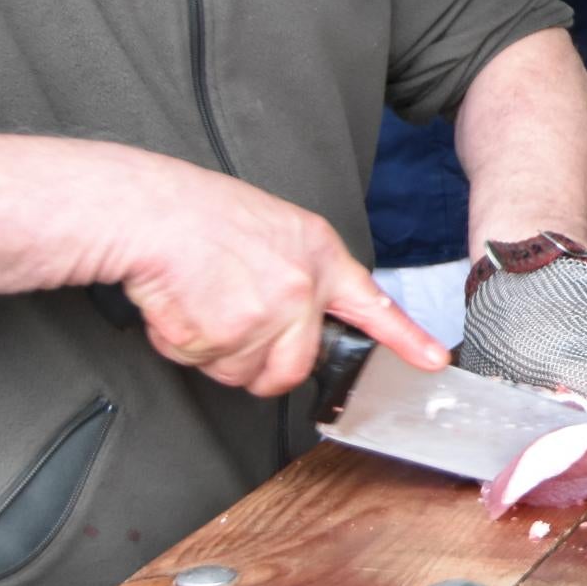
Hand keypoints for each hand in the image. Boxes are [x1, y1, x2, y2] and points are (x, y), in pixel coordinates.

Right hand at [106, 167, 444, 395]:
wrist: (152, 211)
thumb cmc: (202, 214)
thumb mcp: (276, 229)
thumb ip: (301, 274)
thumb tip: (301, 318)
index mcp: (318, 257)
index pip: (373, 305)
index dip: (406, 339)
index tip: (434, 361)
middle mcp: (301, 290)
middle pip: (291, 369)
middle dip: (257, 364)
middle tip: (227, 326)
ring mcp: (265, 316)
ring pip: (241, 374)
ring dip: (215, 353)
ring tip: (201, 301)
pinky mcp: (224, 336)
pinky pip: (202, 365)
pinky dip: (183, 344)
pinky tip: (181, 304)